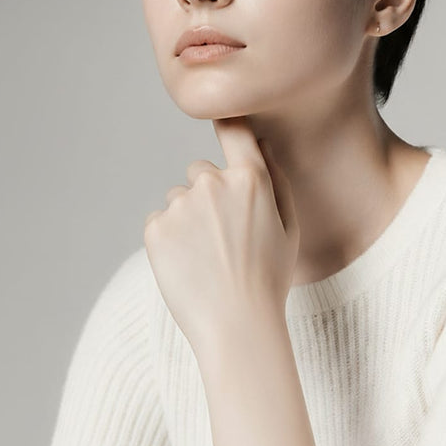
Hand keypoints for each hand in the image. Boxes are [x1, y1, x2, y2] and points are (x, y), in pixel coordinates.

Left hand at [143, 116, 299, 356]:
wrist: (237, 326)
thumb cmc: (268, 282)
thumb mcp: (289, 231)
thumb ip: (277, 181)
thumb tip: (262, 145)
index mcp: (250, 180)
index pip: (234, 131)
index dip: (227, 123)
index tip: (220, 118)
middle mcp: (212, 183)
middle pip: (199, 173)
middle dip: (207, 198)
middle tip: (222, 241)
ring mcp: (180, 205)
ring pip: (178, 201)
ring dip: (188, 223)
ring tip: (206, 262)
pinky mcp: (155, 229)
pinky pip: (159, 223)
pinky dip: (169, 242)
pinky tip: (189, 268)